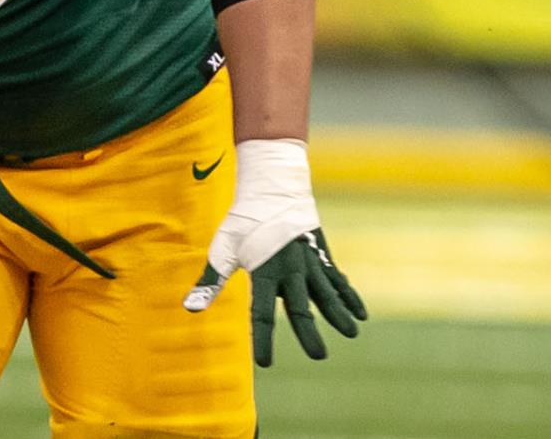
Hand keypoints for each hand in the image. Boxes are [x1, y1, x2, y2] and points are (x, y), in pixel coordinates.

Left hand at [183, 139, 365, 365]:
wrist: (272, 188)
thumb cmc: (243, 222)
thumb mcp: (223, 250)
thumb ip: (209, 282)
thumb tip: (190, 308)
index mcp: (264, 271)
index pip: (262, 312)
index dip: (263, 338)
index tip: (265, 363)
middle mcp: (290, 269)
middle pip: (300, 307)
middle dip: (309, 333)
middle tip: (319, 357)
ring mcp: (309, 261)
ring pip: (326, 293)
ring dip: (338, 314)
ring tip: (351, 333)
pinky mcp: (321, 255)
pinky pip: (337, 279)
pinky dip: (348, 295)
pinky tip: (360, 313)